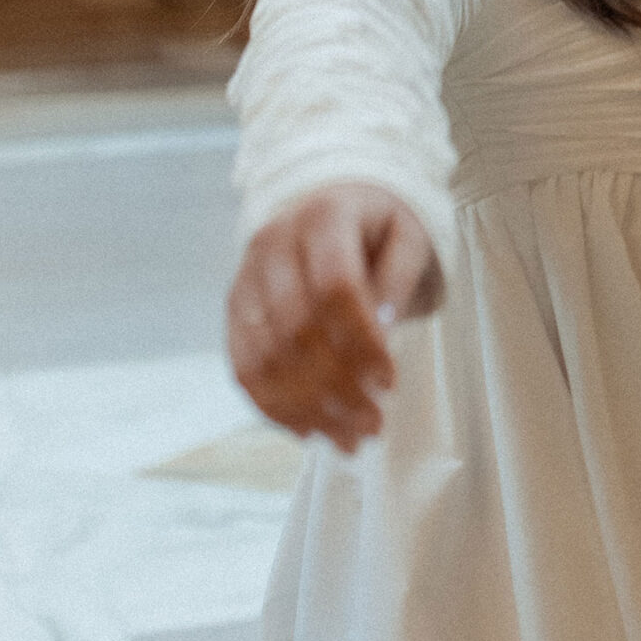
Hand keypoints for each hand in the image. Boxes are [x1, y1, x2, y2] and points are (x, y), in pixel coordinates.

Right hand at [226, 182, 441, 453]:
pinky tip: (310, 430)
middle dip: (337, 388)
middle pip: (297, 330)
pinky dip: (275, 407)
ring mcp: (246, 277)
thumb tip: (383, 330)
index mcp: (322, 217)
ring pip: (267, 357)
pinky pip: (244, 367)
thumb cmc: (375, 225)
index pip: (335, 288)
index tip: (390, 382)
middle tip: (374, 425)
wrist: (326, 201)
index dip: (361, 342)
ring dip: (308, 408)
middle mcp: (273, 244)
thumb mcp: (407, 234)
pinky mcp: (234, 308)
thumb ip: (399, 278)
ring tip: (349, 438)